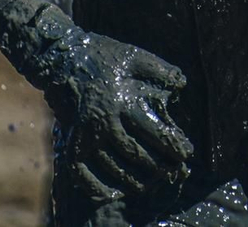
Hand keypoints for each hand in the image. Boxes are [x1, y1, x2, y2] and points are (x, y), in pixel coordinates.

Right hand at [43, 32, 193, 197]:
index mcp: (122, 101)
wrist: (61, 58)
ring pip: (113, 168)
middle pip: (136, 155)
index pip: (155, 132)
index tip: (186, 153)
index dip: (173, 146)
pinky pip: (82, 173)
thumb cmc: (103, 56)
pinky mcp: (71, 141)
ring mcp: (85, 135)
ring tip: (151, 183)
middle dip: (158, 167)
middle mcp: (103, 122)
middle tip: (172, 171)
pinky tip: (113, 191)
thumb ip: (161, 71)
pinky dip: (97, 187)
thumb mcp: (134, 56)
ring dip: (134, 180)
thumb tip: (182, 88)